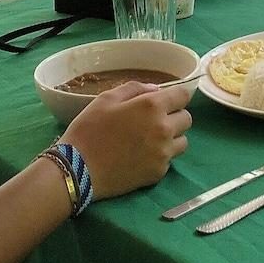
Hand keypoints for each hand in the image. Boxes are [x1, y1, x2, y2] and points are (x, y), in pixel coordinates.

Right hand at [62, 81, 192, 198]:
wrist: (77, 169)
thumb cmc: (89, 129)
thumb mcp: (106, 99)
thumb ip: (135, 89)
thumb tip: (156, 90)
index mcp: (152, 106)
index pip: (183, 95)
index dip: (175, 96)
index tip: (166, 101)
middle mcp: (164, 129)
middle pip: (186, 119)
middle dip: (174, 116)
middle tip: (153, 121)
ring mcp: (163, 154)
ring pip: (182, 141)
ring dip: (171, 138)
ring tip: (150, 140)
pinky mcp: (158, 173)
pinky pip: (169, 160)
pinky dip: (160, 157)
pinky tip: (141, 157)